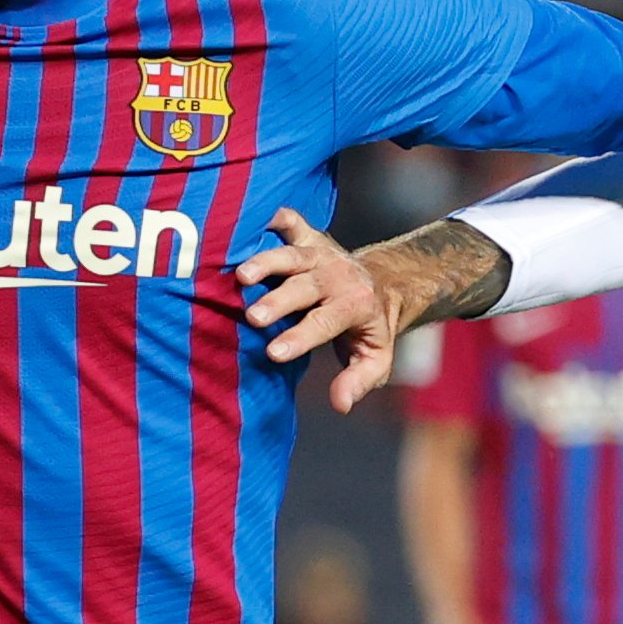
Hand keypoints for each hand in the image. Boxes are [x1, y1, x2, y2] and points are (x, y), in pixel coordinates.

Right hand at [242, 212, 501, 412]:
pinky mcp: (310, 236)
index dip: (300, 338)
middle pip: (306, 287)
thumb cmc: (370, 329)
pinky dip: (273, 218)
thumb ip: (358, 380)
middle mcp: (338, 275)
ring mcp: (322, 252)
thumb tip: (341, 405)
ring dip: (267, 262)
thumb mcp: (376, 359)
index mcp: (356, 305)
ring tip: (240, 275)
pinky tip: (250, 220)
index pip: (326, 322)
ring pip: (294, 254)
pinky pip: (293, 221)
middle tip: (253, 317)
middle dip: (279, 301)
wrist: (382, 283)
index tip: (273, 353)